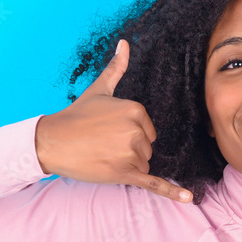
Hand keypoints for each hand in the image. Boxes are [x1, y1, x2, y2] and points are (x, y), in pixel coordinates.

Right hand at [35, 39, 193, 202]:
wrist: (52, 141)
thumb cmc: (76, 116)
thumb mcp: (99, 90)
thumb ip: (116, 68)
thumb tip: (125, 43)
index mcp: (136, 110)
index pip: (148, 130)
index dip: (128, 134)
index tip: (108, 131)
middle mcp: (136, 131)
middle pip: (147, 148)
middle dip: (128, 150)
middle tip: (102, 144)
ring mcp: (131, 153)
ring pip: (143, 164)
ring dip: (126, 165)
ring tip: (102, 155)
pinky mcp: (125, 173)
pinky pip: (154, 184)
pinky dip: (172, 192)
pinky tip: (189, 199)